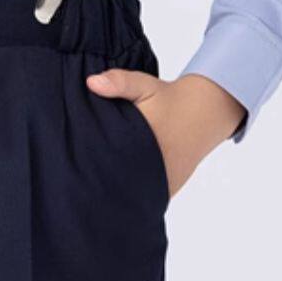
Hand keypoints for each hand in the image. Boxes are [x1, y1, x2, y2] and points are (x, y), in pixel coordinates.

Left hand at [84, 67, 245, 199]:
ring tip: (95, 188)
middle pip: (117, 183)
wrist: (204, 113)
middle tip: (79, 180)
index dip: (91, 163)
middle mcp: (154, 168)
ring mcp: (162, 182)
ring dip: (116, 190)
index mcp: (143, 143)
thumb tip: (92, 82)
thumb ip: (119, 83)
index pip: (108, 161)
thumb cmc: (169, 99)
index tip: (77, 163)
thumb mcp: (144, 85)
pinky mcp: (168, 190)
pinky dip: (131, 194)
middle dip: (100, 181)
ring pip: (131, 195)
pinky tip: (117, 190)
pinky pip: (144, 197)